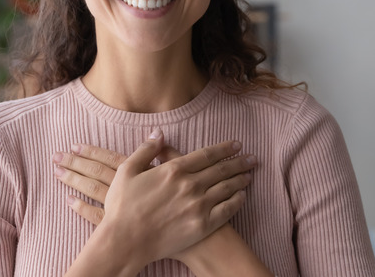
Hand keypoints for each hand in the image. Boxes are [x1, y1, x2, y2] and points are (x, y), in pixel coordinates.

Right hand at [52, 131, 256, 263]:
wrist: (126, 242)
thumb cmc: (122, 206)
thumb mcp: (127, 171)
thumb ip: (146, 150)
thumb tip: (159, 133)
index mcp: (174, 170)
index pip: (207, 154)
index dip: (224, 148)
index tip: (236, 145)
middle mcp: (190, 185)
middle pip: (221, 169)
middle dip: (239, 162)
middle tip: (252, 158)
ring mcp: (198, 206)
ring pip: (227, 188)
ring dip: (240, 180)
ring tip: (250, 174)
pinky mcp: (202, 225)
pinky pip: (226, 210)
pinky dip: (237, 201)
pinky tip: (242, 196)